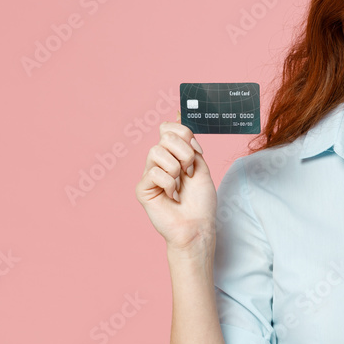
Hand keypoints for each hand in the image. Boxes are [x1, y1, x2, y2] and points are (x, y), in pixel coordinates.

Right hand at [134, 114, 217, 250]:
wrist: (198, 226)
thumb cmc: (201, 202)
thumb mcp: (201, 167)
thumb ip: (190, 145)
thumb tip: (177, 117)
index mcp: (173, 155)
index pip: (168, 128)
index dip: (184, 134)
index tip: (196, 151)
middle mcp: (159, 162)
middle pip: (165, 136)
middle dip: (185, 153)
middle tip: (189, 172)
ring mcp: (149, 174)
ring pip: (157, 151)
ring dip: (176, 169)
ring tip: (180, 185)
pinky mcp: (142, 188)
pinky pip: (154, 172)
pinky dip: (169, 184)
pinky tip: (172, 196)